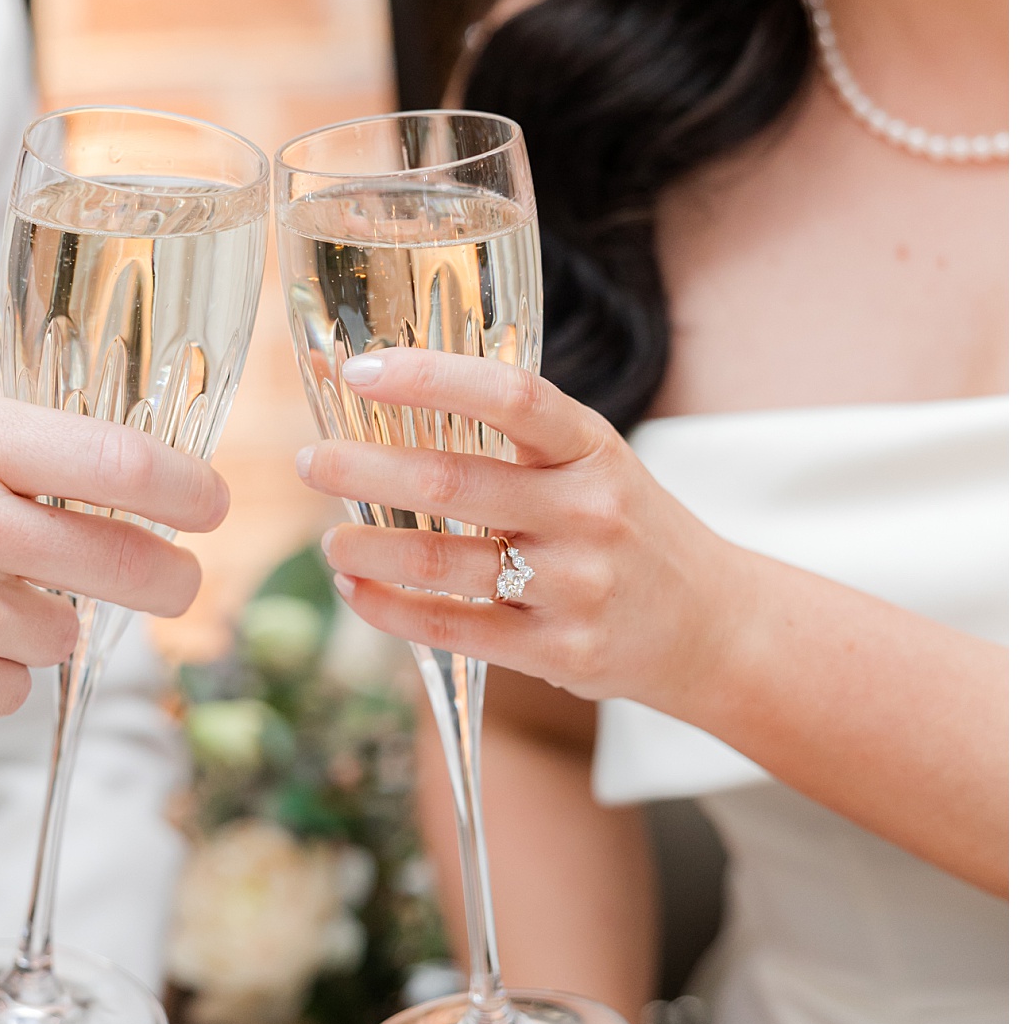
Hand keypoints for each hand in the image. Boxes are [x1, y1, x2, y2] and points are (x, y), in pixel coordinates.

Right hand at [0, 393, 226, 740]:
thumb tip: (122, 461)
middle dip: (166, 577)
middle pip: (128, 560)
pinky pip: (15, 689)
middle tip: (172, 579)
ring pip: (66, 633)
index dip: (186, 488)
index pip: (118, 458)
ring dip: (35, 626)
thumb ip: (8, 444)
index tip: (211, 504)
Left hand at [298, 350, 741, 710]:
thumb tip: (387, 391)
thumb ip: (511, 436)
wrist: (712, 626)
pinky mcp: (560, 651)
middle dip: (364, 470)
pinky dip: (387, 610)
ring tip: (329, 542)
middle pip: (452, 482)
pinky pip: (452, 627)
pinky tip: (354, 592)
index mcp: (592, 448)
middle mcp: (588, 511)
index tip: (360, 372)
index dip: (430, 377)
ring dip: (364, 550)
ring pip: (440, 562)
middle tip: (312, 463)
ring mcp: (575, 585)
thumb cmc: (627, 530)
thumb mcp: (592, 464)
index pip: (510, 395)